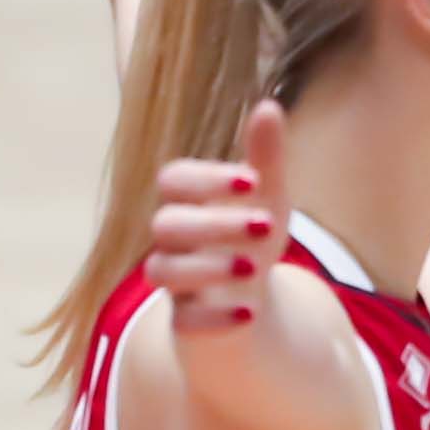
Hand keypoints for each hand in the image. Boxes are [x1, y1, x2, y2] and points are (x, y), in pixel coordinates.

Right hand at [147, 97, 293, 331]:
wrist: (249, 305)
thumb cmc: (251, 241)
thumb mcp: (267, 200)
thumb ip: (265, 158)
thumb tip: (269, 105)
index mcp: (188, 205)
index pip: (173, 180)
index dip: (205, 178)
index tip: (252, 180)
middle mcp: (172, 243)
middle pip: (165, 225)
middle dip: (212, 224)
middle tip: (264, 225)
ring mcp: (176, 284)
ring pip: (160, 273)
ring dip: (207, 269)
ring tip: (255, 269)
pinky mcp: (186, 323)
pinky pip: (182, 323)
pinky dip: (212, 319)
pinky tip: (249, 312)